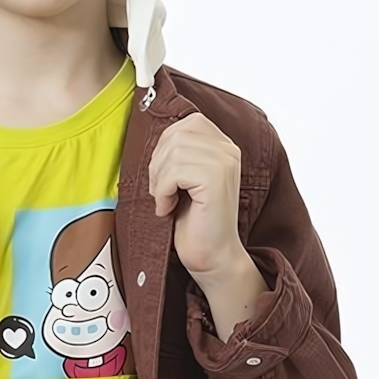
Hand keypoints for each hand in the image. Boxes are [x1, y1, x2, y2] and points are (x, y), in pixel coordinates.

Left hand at [148, 112, 246, 279]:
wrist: (211, 255)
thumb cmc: (194, 220)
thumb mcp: (183, 178)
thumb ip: (177, 152)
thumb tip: (150, 131)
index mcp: (223, 145)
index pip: (186, 123)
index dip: (165, 146)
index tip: (163, 175)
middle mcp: (228, 150)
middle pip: (176, 134)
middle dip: (158, 163)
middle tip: (160, 191)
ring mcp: (225, 162)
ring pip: (173, 151)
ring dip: (159, 179)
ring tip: (165, 200)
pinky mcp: (216, 179)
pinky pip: (175, 170)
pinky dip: (163, 190)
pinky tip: (169, 207)